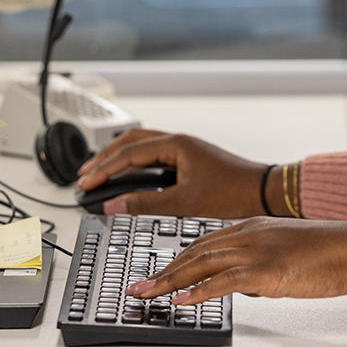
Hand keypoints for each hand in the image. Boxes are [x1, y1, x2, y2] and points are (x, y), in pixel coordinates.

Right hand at [76, 129, 267, 217]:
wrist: (263, 193)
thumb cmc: (233, 193)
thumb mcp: (184, 203)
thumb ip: (146, 204)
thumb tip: (113, 204)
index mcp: (177, 144)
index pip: (129, 152)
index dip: (103, 169)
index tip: (84, 183)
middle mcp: (179, 142)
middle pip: (131, 141)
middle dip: (105, 157)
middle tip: (84, 175)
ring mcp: (184, 150)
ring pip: (142, 146)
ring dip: (119, 158)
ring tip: (99, 173)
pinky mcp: (189, 161)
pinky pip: (154, 156)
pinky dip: (135, 165)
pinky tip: (129, 178)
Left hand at [127, 217, 346, 303]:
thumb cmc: (329, 252)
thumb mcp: (285, 252)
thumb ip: (258, 265)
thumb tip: (239, 285)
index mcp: (253, 227)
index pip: (204, 240)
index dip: (177, 258)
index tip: (158, 272)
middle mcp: (249, 233)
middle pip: (195, 250)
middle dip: (162, 270)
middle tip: (139, 287)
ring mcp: (256, 249)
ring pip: (201, 263)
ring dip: (169, 280)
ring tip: (146, 295)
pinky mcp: (266, 269)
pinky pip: (223, 281)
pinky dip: (197, 291)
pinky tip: (181, 301)